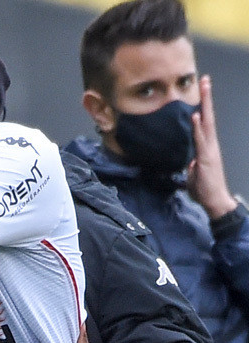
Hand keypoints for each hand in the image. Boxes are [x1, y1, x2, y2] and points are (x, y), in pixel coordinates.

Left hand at [186, 75, 237, 218]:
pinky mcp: (207, 158)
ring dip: (205, 105)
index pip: (204, 122)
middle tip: (205, 79)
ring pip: (207, 123)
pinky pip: (201, 140)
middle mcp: (210, 144)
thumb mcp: (194, 172)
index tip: (201, 90)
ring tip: (203, 88)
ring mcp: (210, 149)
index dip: (203, 107)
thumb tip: (189, 161)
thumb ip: (192, 164)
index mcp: (206, 146)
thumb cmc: (205, 188)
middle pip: (208, 116)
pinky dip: (198, 127)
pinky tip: (196, 116)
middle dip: (207, 97)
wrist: (214, 201)